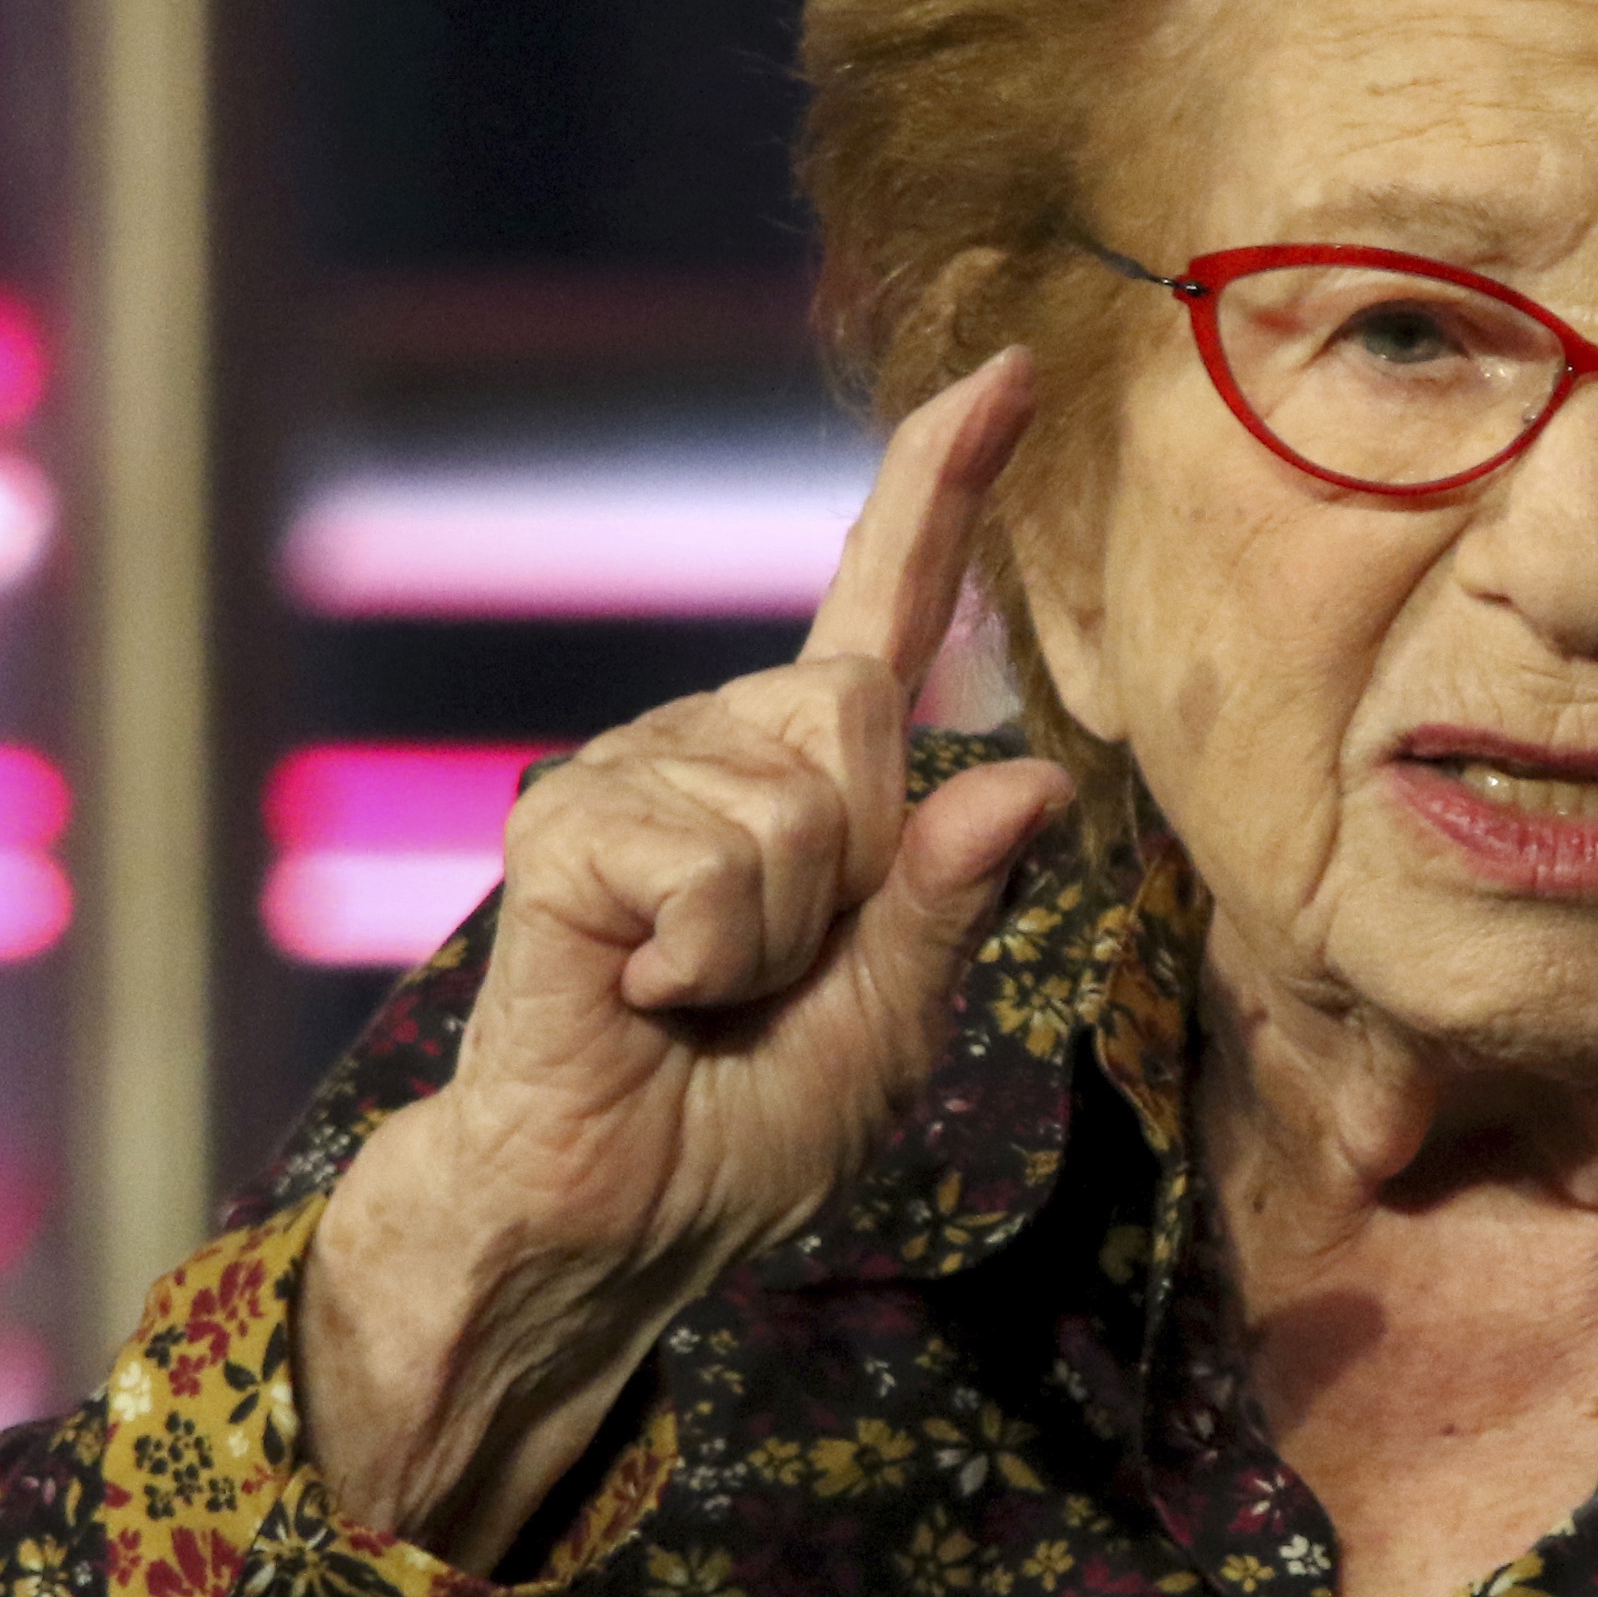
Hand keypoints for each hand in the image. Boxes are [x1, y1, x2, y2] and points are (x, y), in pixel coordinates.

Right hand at [299, 351, 1071, 1569]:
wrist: (608, 1224)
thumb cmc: (747, 1126)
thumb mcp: (896, 1019)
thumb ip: (953, 897)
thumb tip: (1035, 784)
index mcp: (815, 779)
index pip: (884, 604)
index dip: (943, 485)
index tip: (1011, 371)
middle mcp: (718, 743)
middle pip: (854, 716)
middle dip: (854, 873)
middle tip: (771, 974)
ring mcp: (631, 774)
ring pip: (793, 799)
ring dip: (779, 936)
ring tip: (700, 995)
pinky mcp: (562, 831)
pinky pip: (707, 859)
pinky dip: (706, 954)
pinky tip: (644, 994)